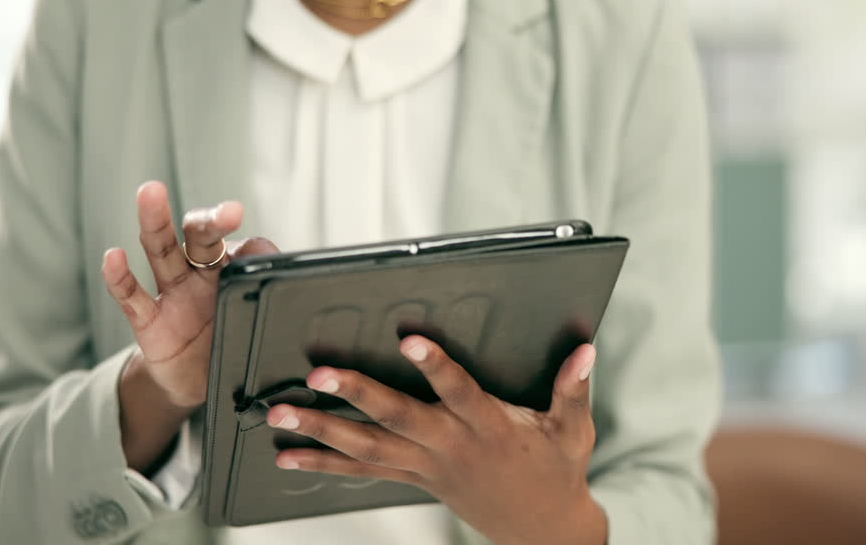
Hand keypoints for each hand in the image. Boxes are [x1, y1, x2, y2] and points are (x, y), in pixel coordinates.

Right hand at [104, 182, 278, 471]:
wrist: (196, 381)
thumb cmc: (229, 340)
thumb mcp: (256, 323)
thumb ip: (272, 304)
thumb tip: (298, 289)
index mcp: (232, 272)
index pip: (244, 248)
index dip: (255, 248)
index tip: (267, 254)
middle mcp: (200, 274)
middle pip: (201, 238)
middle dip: (212, 222)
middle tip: (229, 212)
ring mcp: (172, 294)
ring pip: (162, 252)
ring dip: (156, 221)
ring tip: (151, 192)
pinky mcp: (148, 321)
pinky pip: (131, 296)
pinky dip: (120, 277)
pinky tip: (114, 257)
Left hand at [267, 337, 606, 544]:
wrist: (542, 531)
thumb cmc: (558, 471)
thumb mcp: (574, 430)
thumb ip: (574, 388)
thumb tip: (585, 350)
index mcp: (490, 428)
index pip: (461, 393)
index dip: (437, 367)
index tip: (412, 339)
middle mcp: (452, 447)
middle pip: (398, 419)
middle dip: (356, 396)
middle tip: (319, 375)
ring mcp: (429, 467)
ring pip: (368, 448)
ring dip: (321, 431)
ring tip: (280, 414)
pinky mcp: (416, 479)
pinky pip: (363, 472)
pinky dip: (324, 465)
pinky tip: (288, 456)